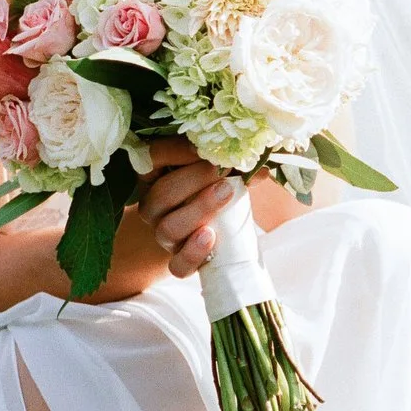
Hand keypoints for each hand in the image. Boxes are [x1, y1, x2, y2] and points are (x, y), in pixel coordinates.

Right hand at [134, 139, 243, 278]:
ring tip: (227, 194)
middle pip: (160, 195)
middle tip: (224, 170)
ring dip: (199, 209)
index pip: (152, 157)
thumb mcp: (217, 173)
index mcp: (156, 178)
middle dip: (194, 180)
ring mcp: (164, 237)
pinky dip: (193, 253)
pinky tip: (212, 237)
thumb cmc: (215, 192)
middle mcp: (154, 208)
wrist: (214, 233)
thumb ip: (229, 163)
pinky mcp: (178, 261)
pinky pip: (178, 265)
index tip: (207, 146)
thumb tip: (257, 162)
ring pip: (168, 228)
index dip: (176, 150)